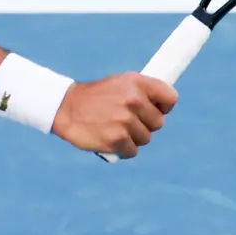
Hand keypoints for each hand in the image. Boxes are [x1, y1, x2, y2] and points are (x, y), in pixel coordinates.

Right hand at [52, 73, 175, 157]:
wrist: (65, 108)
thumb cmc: (95, 97)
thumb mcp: (119, 84)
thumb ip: (141, 92)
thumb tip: (163, 107)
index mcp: (137, 83)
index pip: (170, 98)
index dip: (164, 107)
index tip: (155, 110)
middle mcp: (133, 100)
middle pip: (158, 123)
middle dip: (145, 125)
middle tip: (127, 121)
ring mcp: (125, 121)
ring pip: (145, 138)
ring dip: (132, 138)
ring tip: (115, 129)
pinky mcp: (117, 139)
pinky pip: (133, 151)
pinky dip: (123, 149)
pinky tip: (110, 139)